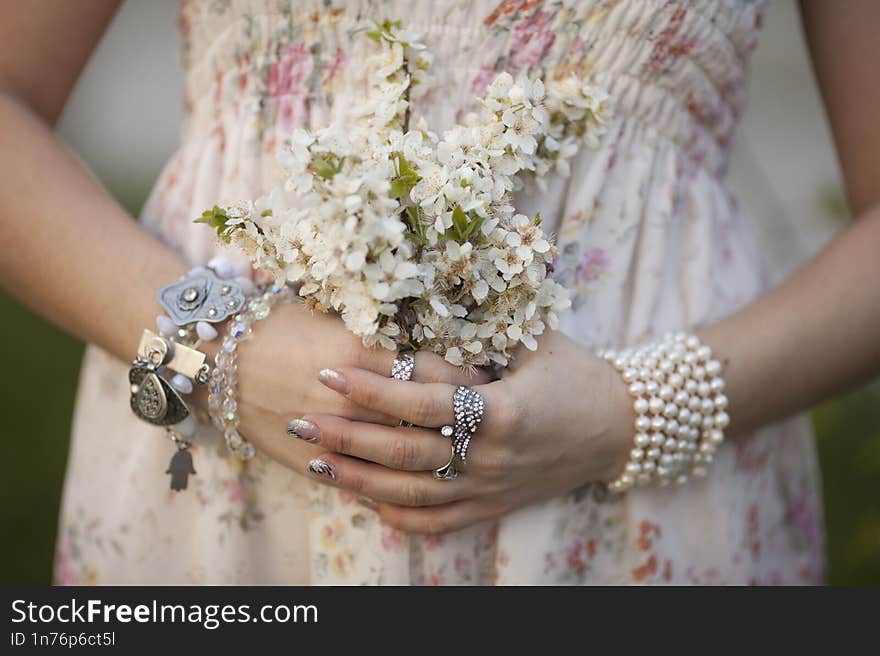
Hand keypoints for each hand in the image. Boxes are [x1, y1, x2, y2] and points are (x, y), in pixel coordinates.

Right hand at [197, 302, 489, 476]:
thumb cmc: (277, 325)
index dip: (467, 376)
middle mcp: (351, 399)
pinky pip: (368, 480)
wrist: (218, 360)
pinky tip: (428, 477)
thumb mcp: (333, 317)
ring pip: (400, 455)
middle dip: (464, 419)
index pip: (429, 370)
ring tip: (473, 449)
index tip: (494, 377)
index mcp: (358, 354)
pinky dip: (399, 480)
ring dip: (437, 453)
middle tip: (499, 418)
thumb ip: (383, 335)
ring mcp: (333, 436)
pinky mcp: (316, 463)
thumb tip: (433, 342)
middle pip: (423, 416)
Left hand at [295, 330, 632, 534]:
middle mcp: (491, 457)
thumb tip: (415, 312)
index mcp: (503, 411)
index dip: (372, 390)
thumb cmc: (575, 374)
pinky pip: (439, 521)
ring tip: (313, 460)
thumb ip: (476, 334)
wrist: (618, 428)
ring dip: (358, 479)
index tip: (328, 373)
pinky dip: (398, 515)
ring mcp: (490, 489)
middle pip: (405, 453)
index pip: (422, 402)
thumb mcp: (531, 342)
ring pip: (412, 492)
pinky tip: (364, 501)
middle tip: (299, 418)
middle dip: (347, 437)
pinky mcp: (493, 506)